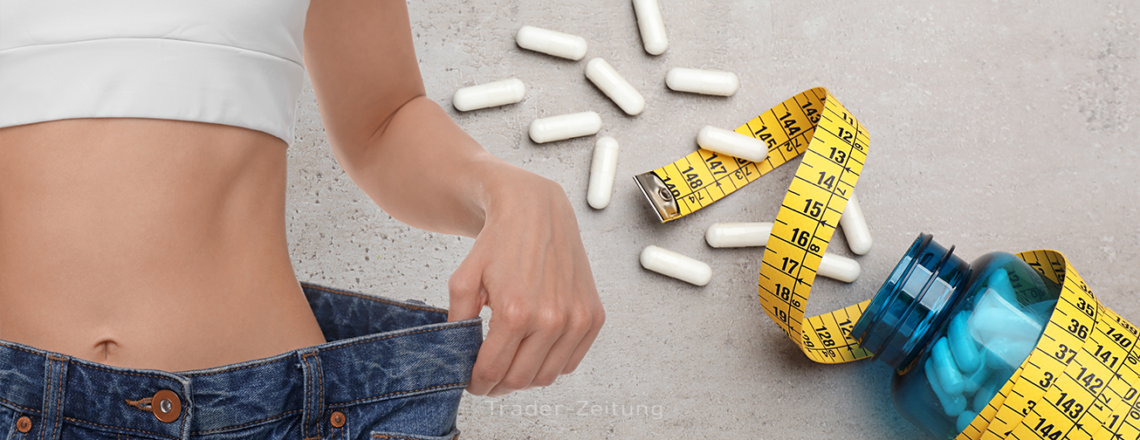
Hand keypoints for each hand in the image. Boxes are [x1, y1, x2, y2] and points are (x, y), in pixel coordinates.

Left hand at [446, 166, 604, 396]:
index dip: (477, 384)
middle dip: (497, 385)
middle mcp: (551, 319)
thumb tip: (457, 357)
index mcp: (516, 312)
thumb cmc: (499, 242)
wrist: (536, 211)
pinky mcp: (593, 316)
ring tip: (510, 360)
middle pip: (519, 380)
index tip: (471, 383)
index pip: (492, 371)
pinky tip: (534, 348)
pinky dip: (551, 363)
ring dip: (524, 376)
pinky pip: (571, 362)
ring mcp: (576, 319)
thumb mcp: (463, 280)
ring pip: (546, 377)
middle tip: (487, 376)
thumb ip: (457, 323)